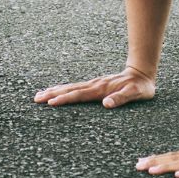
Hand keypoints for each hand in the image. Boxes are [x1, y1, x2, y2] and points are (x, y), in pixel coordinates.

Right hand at [33, 67, 156, 108]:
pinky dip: (63, 89)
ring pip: (70, 87)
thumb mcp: (136, 94)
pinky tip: (56, 91)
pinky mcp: (95, 85)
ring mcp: (94, 84)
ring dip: (55, 91)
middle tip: (36, 99)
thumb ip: (121, 98)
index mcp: (102, 89)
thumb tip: (106, 104)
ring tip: (39, 95)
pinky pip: (75, 88)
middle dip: (53, 94)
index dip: (65, 99)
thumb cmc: (140, 87)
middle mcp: (95, 85)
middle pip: (70, 90)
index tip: (51, 103)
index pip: (80, 95)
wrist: (142, 73)